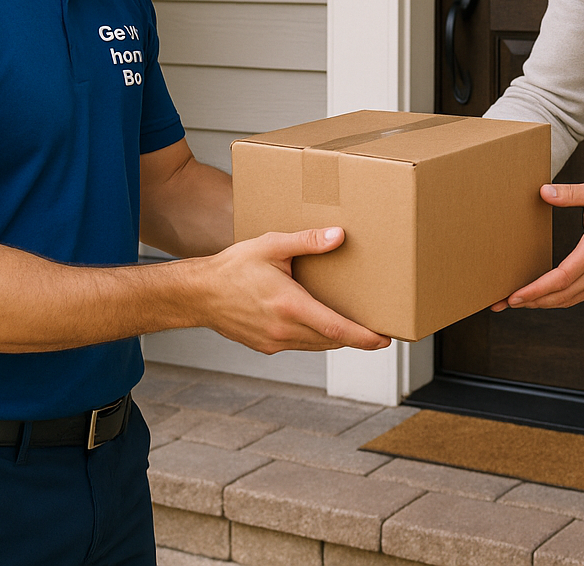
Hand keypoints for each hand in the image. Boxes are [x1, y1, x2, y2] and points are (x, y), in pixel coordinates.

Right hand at [189, 228, 390, 353]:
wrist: (198, 294)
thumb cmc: (233, 268)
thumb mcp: (271, 246)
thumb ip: (307, 241)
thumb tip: (339, 236)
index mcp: (290, 306)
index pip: (337, 329)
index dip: (364, 337)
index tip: (385, 340)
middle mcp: (284, 330)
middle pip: (332, 340)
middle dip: (357, 337)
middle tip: (378, 331)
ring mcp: (274, 342)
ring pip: (317, 345)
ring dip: (336, 338)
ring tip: (354, 327)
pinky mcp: (266, 346)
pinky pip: (300, 345)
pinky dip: (315, 338)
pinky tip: (319, 323)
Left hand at [492, 181, 583, 310]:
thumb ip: (570, 193)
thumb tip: (544, 192)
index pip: (562, 277)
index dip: (536, 289)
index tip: (515, 295)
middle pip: (561, 295)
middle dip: (530, 302)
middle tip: (503, 302)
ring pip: (569, 300)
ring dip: (541, 304)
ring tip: (516, 303)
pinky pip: (578, 297)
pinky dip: (557, 300)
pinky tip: (541, 298)